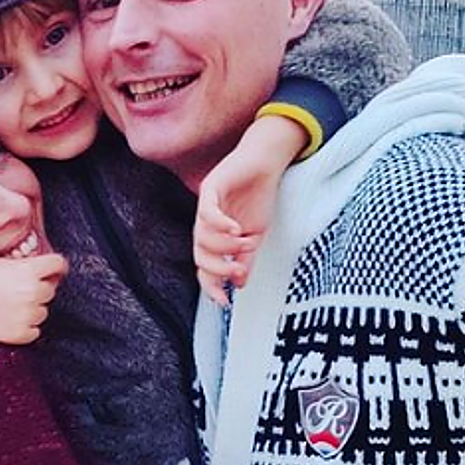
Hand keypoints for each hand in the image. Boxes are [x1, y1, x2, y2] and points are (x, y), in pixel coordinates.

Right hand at [0, 254, 67, 343]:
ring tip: (11, 305)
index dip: (55, 266)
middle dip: (40, 287)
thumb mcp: (0, 262)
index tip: (52, 270)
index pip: (58, 264)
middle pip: (51, 289)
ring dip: (33, 308)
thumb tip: (43, 268)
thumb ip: (25, 264)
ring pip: (43, 311)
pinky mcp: (20, 334)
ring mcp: (27, 315)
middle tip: (20, 288)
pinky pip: (35, 330)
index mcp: (28, 271)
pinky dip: (26, 326)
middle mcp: (32, 292)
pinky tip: (10, 319)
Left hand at [195, 115, 303, 304]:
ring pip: (202, 235)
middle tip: (238, 268)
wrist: (266, 162)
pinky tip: (236, 230)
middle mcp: (204, 222)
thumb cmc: (258, 195)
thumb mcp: (256, 234)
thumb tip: (239, 284)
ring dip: (225, 246)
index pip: (204, 266)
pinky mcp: (211, 187)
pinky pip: (206, 211)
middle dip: (217, 267)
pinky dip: (219, 223)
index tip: (224, 303)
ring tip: (246, 243)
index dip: (211, 285)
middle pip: (199, 254)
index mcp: (213, 236)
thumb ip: (246, 259)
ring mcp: (206, 205)